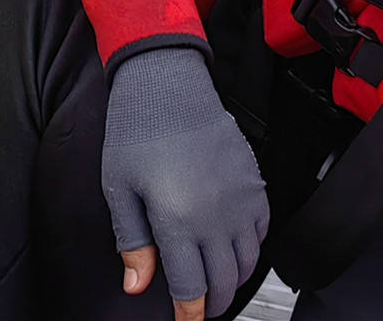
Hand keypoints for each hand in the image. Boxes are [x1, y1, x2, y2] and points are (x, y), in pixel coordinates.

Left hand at [102, 46, 268, 319]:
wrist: (168, 85)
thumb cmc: (136, 131)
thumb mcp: (120, 190)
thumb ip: (132, 243)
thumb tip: (136, 286)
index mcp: (178, 221)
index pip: (191, 288)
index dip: (189, 313)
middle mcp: (216, 216)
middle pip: (225, 280)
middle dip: (215, 302)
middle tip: (202, 307)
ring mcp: (240, 198)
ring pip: (248, 259)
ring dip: (235, 278)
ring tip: (218, 281)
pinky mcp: (254, 181)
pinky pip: (262, 229)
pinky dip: (252, 246)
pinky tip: (235, 246)